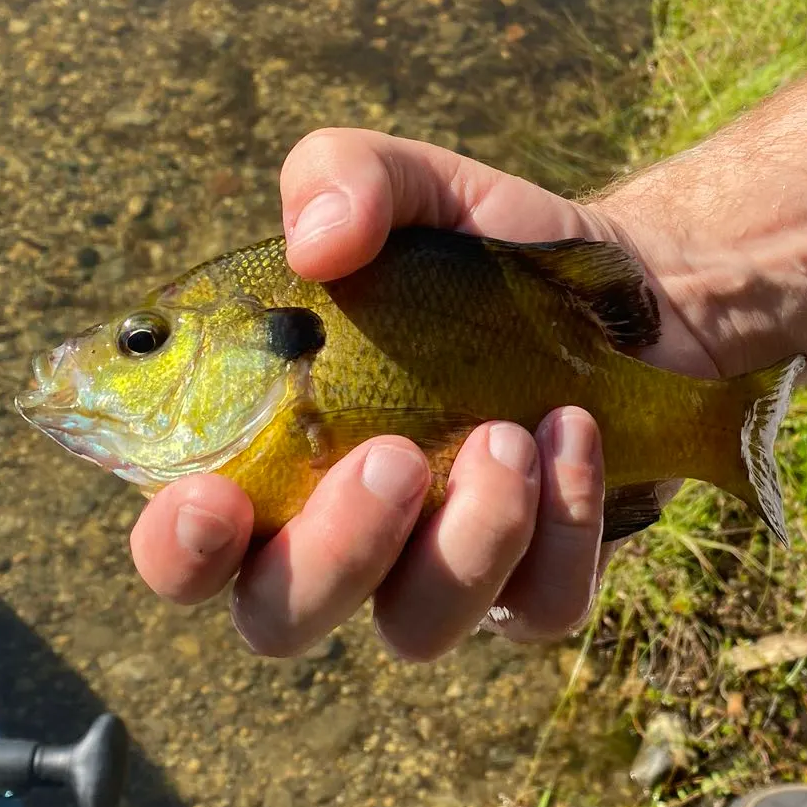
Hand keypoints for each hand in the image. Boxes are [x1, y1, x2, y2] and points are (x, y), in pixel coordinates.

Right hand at [129, 128, 725, 658]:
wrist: (627, 294)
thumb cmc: (485, 259)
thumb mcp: (417, 189)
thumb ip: (343, 177)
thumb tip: (315, 242)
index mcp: (273, 463)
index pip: (184, 555)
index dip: (178, 551)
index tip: (214, 498)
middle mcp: (342, 543)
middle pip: (282, 619)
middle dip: (334, 552)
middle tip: (395, 457)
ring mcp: (440, 579)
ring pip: (417, 629)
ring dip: (465, 537)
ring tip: (507, 432)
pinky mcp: (537, 589)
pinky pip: (536, 609)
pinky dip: (559, 530)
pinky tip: (573, 435)